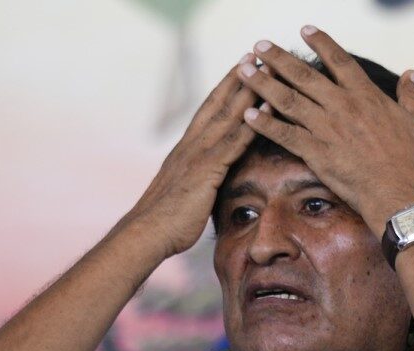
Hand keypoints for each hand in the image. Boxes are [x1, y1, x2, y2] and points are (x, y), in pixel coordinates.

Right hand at [117, 54, 269, 257]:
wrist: (147, 233)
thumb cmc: (164, 221)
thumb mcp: (183, 194)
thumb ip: (197, 181)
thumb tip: (206, 183)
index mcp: (186, 150)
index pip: (207, 112)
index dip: (223, 89)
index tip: (237, 69)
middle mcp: (191, 145)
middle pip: (218, 104)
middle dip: (237, 78)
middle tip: (255, 55)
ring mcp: (198, 155)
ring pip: (227, 115)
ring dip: (248, 91)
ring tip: (266, 69)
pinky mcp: (206, 169)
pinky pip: (234, 141)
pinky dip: (251, 122)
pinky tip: (266, 107)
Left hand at [237, 27, 413, 237]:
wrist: (402, 192)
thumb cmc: (413, 160)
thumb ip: (410, 94)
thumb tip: (411, 72)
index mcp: (366, 95)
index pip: (339, 60)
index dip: (321, 42)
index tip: (304, 29)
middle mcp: (342, 106)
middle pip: (304, 75)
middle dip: (278, 58)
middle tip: (259, 45)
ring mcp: (327, 128)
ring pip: (288, 100)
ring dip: (263, 84)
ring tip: (244, 70)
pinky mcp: (316, 153)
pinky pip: (285, 135)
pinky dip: (266, 124)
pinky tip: (248, 114)